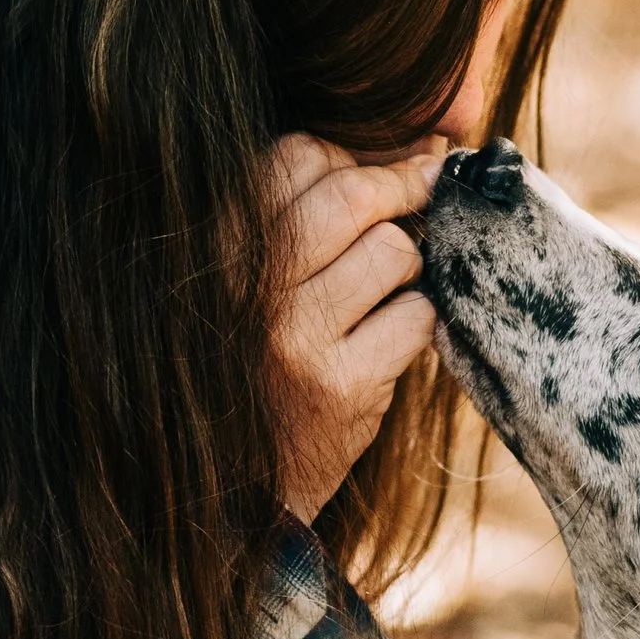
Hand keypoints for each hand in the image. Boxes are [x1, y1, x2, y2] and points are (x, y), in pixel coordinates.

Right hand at [265, 133, 443, 522]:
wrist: (231, 495)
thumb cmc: (249, 367)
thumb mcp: (242, 284)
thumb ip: (294, 214)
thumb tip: (417, 143)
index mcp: (213, 248)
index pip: (293, 156)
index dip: (352, 153)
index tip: (383, 165)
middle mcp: (245, 288)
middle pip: (351, 195)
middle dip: (403, 187)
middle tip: (426, 187)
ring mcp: (293, 338)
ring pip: (393, 253)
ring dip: (407, 268)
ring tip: (384, 295)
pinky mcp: (339, 388)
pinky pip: (414, 319)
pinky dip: (415, 327)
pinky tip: (387, 346)